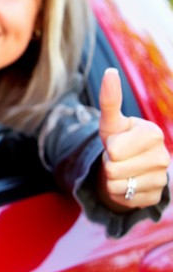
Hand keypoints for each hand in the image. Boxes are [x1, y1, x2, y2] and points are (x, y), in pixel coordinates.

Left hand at [97, 68, 169, 209]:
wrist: (125, 165)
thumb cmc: (118, 139)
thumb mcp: (111, 122)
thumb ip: (110, 99)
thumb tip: (110, 72)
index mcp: (152, 134)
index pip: (114, 150)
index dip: (108, 148)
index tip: (117, 144)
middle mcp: (162, 156)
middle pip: (113, 170)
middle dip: (108, 165)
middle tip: (117, 159)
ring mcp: (162, 179)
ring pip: (117, 186)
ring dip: (112, 180)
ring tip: (122, 170)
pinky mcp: (156, 197)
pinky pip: (124, 200)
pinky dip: (119, 194)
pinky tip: (127, 184)